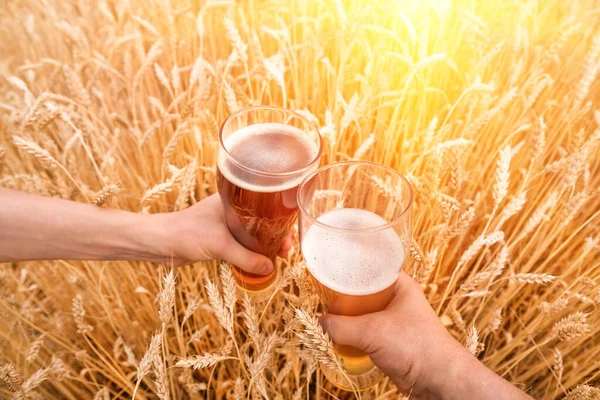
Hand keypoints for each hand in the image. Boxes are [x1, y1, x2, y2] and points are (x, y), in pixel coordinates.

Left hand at [156, 194, 292, 273]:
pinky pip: (241, 245)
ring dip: (263, 246)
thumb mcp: (220, 245)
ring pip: (252, 235)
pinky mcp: (217, 239)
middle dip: (275, 236)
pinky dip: (250, 253)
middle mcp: (231, 211)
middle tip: (284, 252)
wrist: (159, 243)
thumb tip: (269, 268)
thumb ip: (246, 258)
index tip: (287, 239)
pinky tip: (258, 263)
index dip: (280, 223)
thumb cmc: (187, 233)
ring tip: (275, 259)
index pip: (265, 208)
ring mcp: (224, 225)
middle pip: (262, 222)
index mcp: (234, 202)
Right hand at [319, 272, 531, 398]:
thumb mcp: (372, 332)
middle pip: (361, 292)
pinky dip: (351, 334)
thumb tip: (318, 323)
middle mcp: (396, 299)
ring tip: (325, 315)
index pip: (369, 268)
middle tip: (322, 296)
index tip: (328, 270)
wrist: (438, 380)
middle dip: (342, 296)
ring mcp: (392, 319)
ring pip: (362, 313)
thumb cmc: (416, 346)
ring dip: (346, 317)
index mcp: (399, 284)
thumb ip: (341, 327)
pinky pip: (364, 331)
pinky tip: (337, 335)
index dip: (348, 269)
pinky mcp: (388, 339)